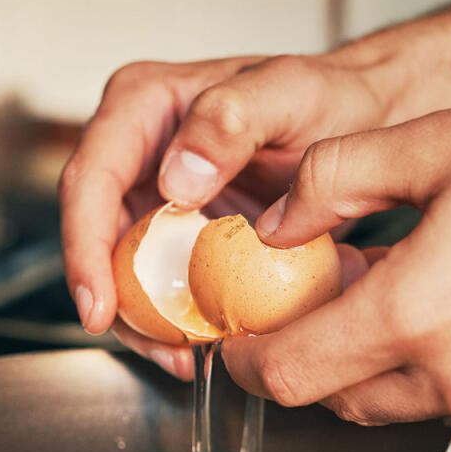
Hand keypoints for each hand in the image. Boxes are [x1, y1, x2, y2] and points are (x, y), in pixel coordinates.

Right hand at [59, 52, 397, 377]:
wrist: (365, 119)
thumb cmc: (331, 96)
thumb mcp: (289, 94)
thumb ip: (229, 120)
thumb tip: (174, 180)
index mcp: (143, 105)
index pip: (91, 180)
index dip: (85, 249)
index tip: (100, 307)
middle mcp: (138, 149)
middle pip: (96, 234)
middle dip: (114, 301)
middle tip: (158, 348)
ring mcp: (156, 193)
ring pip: (122, 268)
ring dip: (145, 322)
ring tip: (184, 357)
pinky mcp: (181, 231)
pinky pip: (161, 281)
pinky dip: (176, 317)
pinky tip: (204, 343)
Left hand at [224, 84, 450, 422]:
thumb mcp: (439, 143)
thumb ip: (334, 181)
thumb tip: (278, 219)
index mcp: (416, 315)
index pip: (287, 374)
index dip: (244, 358)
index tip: (234, 333)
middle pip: (330, 397)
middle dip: (298, 355)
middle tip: (298, 295)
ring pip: (385, 401)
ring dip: (356, 359)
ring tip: (368, 286)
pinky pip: (442, 393)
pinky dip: (414, 361)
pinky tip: (432, 297)